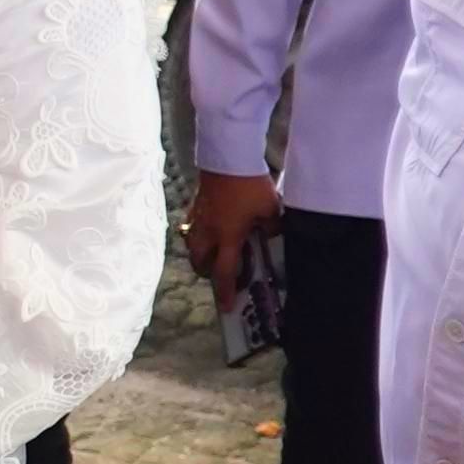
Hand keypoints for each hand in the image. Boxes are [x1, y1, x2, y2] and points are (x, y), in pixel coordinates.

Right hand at [185, 172, 280, 304]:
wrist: (227, 156)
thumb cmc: (249, 185)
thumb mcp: (270, 208)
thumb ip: (271, 227)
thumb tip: (270, 235)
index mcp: (227, 237)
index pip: (225, 272)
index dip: (225, 291)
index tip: (225, 306)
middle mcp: (208, 232)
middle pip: (200, 262)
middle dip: (207, 273)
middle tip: (219, 274)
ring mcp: (199, 217)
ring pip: (192, 245)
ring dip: (200, 254)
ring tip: (212, 253)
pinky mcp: (195, 203)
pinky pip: (192, 226)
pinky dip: (198, 233)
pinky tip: (209, 227)